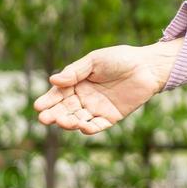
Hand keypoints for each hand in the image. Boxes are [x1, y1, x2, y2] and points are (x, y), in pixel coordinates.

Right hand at [33, 43, 177, 134]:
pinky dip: (90, 128)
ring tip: (64, 122)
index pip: (57, 94)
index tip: (38, 107)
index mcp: (76, 83)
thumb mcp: (95, 60)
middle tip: (45, 119)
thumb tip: (53, 80)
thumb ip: (75, 71)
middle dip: (54, 115)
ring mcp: (96, 109)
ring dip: (69, 123)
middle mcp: (83, 98)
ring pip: (78, 120)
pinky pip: (97, 126)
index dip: (47, 101)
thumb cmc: (120, 59)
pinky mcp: (111, 117)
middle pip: (64, 110)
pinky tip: (84, 127)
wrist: (148, 66)